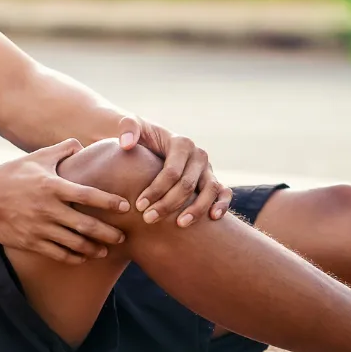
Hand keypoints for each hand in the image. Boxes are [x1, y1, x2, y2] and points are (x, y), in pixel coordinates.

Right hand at [0, 139, 130, 263]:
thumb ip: (61, 149)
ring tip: (107, 251)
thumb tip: (82, 144)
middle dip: (108, 233)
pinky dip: (73, 257)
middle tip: (123, 237)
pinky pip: (57, 254)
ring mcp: (39, 228)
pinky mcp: (30, 242)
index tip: (125, 206)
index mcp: (52, 186)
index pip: (87, 195)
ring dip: (93, 249)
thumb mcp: (36, 158)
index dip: (108, 201)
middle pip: (85, 225)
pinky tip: (84, 257)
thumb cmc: (11, 174)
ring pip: (73, 244)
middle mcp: (48, 209)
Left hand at [117, 116, 231, 227]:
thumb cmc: (140, 137)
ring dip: (197, 209)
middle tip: (148, 219)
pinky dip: (222, 204)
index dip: (156, 190)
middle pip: (187, 184)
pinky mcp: (212, 179)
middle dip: (168, 204)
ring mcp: (207, 168)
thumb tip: (126, 144)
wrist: (152, 142)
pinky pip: (224, 192)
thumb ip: (127, 128)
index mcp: (181, 143)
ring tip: (179, 224)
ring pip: (210, 190)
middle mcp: (198, 155)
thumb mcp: (130, 126)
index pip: (172, 171)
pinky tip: (213, 218)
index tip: (138, 205)